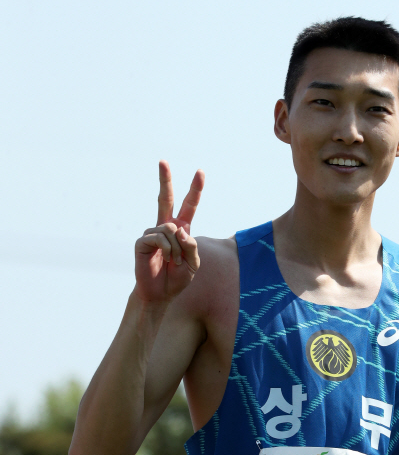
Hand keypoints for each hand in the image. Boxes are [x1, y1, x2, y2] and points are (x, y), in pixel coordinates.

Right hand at [134, 160, 204, 303]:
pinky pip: (160, 238)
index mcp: (181, 229)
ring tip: (174, 262)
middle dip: (165, 179)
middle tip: (162, 161)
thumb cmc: (177, 278)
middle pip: (165, 198)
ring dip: (178, 248)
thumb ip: (192, 246)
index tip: (200, 172)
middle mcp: (165, 226)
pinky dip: (168, 250)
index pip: (189, 205)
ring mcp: (152, 233)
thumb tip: (180, 229)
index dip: (195, 189)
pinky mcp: (142, 242)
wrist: (160, 293)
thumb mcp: (194, 263)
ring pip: (171, 228)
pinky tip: (165, 260)